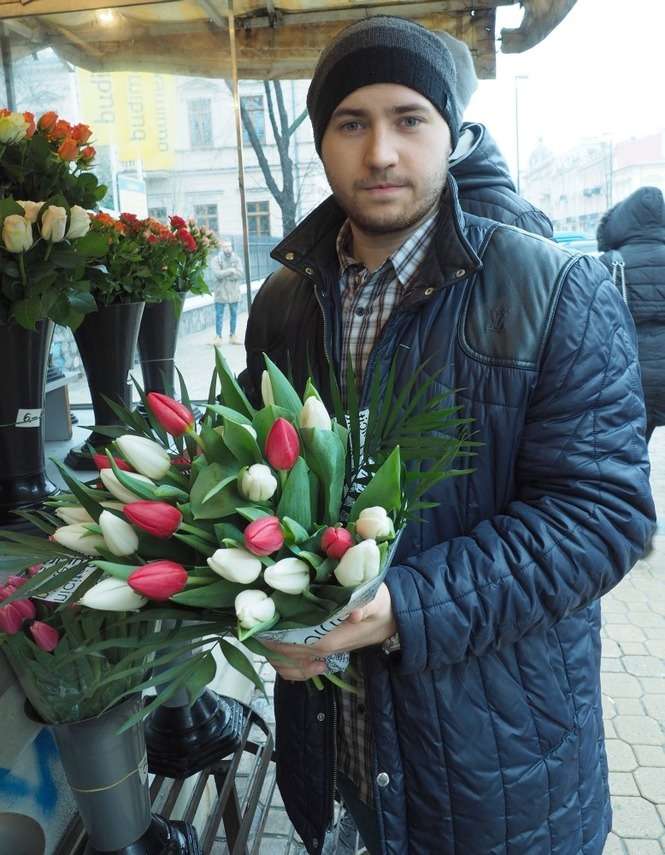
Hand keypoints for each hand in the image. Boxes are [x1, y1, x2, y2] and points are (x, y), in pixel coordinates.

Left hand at [263, 583, 395, 681]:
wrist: (391, 620)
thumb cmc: (381, 606)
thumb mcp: (378, 600)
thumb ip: (366, 605)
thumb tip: (353, 611)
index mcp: (331, 639)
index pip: (295, 643)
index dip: (275, 635)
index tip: (261, 619)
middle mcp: (322, 651)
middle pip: (287, 654)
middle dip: (268, 641)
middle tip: (254, 621)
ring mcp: (321, 654)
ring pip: (289, 665)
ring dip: (272, 653)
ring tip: (262, 633)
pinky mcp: (321, 653)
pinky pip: (298, 668)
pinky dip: (285, 663)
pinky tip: (280, 648)